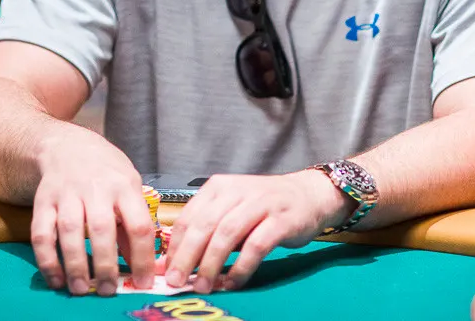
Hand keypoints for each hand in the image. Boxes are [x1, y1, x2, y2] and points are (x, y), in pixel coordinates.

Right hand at [29, 128, 155, 296]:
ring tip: (81, 288)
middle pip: (101, 228)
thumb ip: (132, 223)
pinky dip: (47, 259)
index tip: (144, 282)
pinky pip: (41, 234)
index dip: (142, 257)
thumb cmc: (105, 171)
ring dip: (75, 264)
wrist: (67, 145)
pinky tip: (56, 278)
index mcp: (124, 186)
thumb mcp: (129, 187)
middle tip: (108, 290)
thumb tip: (139, 264)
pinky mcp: (43, 202)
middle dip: (105, 264)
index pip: (137, 224)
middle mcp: (95, 188)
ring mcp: (67, 194)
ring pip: (69, 231)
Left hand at [163, 170, 350, 293]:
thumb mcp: (232, 210)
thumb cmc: (264, 207)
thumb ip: (207, 232)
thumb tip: (173, 263)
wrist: (309, 194)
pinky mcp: (281, 220)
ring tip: (203, 286)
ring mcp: (260, 203)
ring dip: (211, 264)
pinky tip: (233, 283)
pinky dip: (241, 268)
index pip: (188, 217)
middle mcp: (236, 191)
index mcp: (218, 187)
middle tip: (176, 281)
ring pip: (226, 235)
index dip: (174, 247)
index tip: (165, 272)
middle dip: (186, 257)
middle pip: (204, 226)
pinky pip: (256, 246)